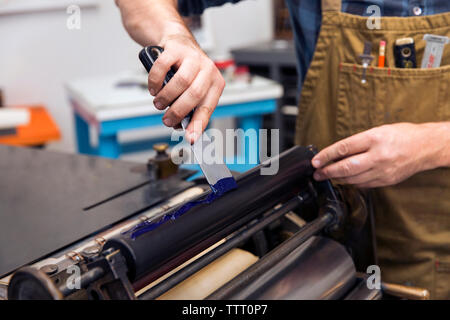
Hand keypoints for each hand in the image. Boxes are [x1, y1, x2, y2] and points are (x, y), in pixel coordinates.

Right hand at [115, 0, 224, 142]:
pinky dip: (155, 82)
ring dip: (166, 97)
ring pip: (180, 82)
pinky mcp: (176, 49)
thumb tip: (182, 127)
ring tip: (159, 103)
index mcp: (215, 83)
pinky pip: (163, 67)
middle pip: (194, 95)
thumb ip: (190, 108)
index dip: (198, 124)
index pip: (208, 107)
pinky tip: (154, 88)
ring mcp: (192, 57)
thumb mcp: (193, 90)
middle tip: (167, 119)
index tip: (190, 138)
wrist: (178, 43)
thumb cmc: (186, 71)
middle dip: (177, 111)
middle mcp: (208, 69)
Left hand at [311, 123, 446, 187]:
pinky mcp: (386, 181)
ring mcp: (383, 170)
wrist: (426, 147)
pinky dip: (351, 183)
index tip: (315, 161)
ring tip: (327, 176)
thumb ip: (357, 143)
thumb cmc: (401, 135)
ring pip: (353, 179)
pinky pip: (364, 184)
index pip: (344, 148)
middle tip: (317, 174)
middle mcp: (378, 156)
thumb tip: (336, 153)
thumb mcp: (377, 131)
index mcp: (374, 138)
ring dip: (337, 179)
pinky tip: (344, 180)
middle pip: (346, 167)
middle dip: (328, 172)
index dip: (326, 156)